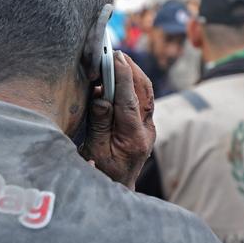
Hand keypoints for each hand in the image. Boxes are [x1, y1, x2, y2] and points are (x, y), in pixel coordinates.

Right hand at [80, 53, 155, 188]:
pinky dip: (132, 84)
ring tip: (118, 59)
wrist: (117, 190)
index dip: (122, 76)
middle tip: (115, 52)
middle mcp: (146, 131)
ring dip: (133, 74)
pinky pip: (142, 99)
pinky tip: (121, 75)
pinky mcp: (144, 125)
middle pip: (144, 92)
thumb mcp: (94, 151)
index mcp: (134, 138)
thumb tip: (100, 96)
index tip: (115, 57)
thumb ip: (99, 124)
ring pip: (145, 94)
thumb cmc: (102, 173)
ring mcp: (148, 128)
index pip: (129, 100)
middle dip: (131, 69)